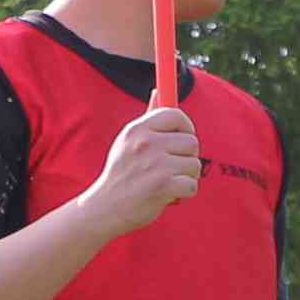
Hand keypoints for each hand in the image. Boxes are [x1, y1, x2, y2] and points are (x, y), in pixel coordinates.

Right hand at [81, 101, 203, 238]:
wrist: (105, 209)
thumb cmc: (120, 174)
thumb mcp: (128, 142)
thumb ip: (147, 118)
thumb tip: (158, 91)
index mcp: (137, 130)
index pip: (176, 115)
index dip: (186, 126)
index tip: (183, 138)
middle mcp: (146, 143)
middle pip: (192, 142)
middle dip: (187, 157)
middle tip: (173, 168)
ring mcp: (155, 164)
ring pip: (194, 165)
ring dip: (186, 177)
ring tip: (166, 183)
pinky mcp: (163, 186)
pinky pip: (191, 185)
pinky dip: (183, 194)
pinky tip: (167, 196)